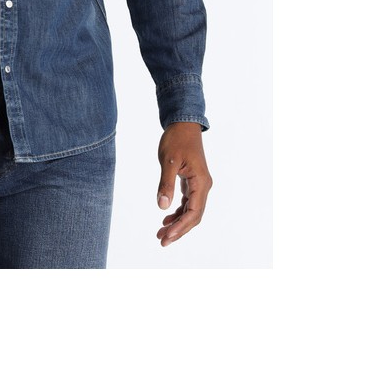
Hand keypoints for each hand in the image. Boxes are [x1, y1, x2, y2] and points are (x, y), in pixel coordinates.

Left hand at [155, 122, 211, 245]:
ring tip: (161, 233)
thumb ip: (166, 184)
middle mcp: (203, 186)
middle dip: (179, 230)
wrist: (183, 124)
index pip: (193, 212)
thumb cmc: (176, 140)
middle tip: (162, 241)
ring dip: (177, 223)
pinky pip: (188, 203)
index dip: (181, 227)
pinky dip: (178, 212)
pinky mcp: (193, 182)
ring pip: (191, 211)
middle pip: (194, 216)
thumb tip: (162, 207)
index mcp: (201, 182)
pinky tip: (166, 219)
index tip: (167, 236)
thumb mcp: (168, 161)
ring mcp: (199, 184)